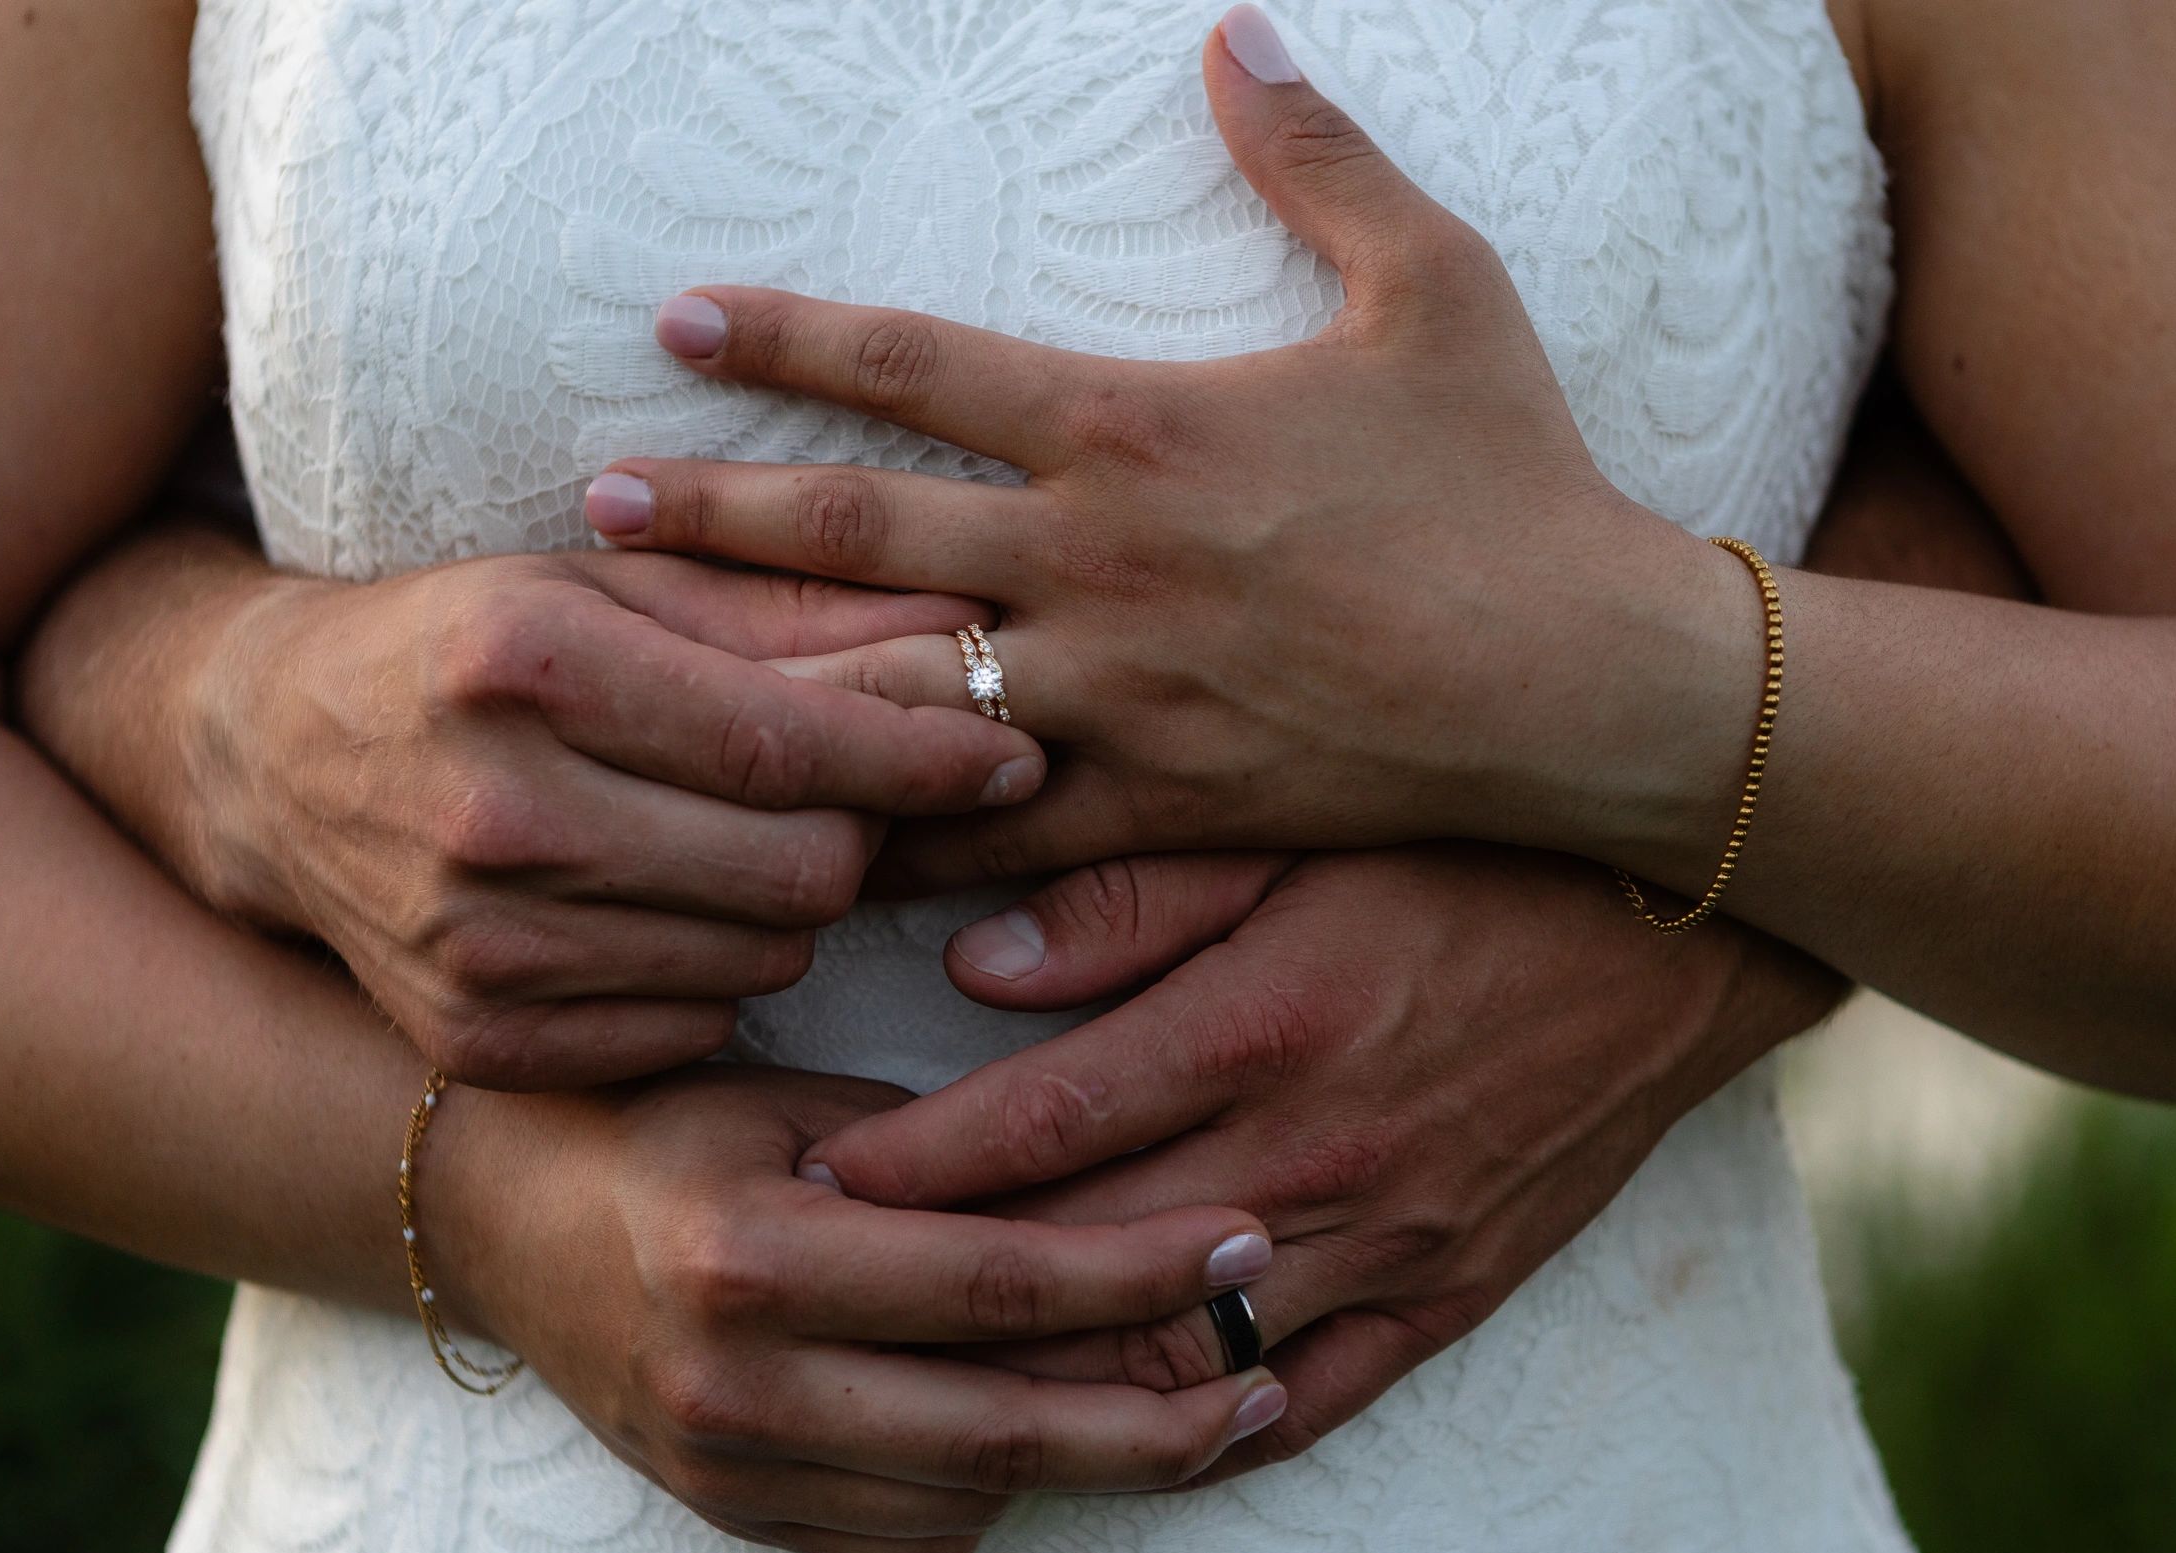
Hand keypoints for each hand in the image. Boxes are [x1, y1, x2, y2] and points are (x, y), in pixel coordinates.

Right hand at [194, 550, 1045, 1087]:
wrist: (270, 759)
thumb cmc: (477, 643)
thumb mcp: (615, 581)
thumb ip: (792, 604)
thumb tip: (975, 616)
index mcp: (528, 664)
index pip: (789, 743)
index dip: (925, 758)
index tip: (1015, 755)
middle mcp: (494, 813)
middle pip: (795, 871)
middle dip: (861, 836)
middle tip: (858, 799)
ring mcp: (477, 946)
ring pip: (761, 962)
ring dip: (790, 907)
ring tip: (750, 843)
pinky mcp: (479, 1039)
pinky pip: (694, 1030)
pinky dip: (717, 977)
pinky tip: (676, 912)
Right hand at [433, 1067, 1286, 1552]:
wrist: (501, 1215)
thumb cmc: (666, 1122)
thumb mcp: (798, 1097)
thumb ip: (943, 1153)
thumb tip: (1118, 1192)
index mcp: (754, 1252)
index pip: (996, 1280)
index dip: (1140, 1267)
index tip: (1248, 1239)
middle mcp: (737, 1380)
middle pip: (1004, 1429)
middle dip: (1164, 1411)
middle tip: (1270, 1374)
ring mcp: (728, 1466)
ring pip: (969, 1497)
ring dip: (1091, 1457)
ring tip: (1193, 1404)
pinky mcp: (730, 1514)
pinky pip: (906, 1540)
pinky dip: (996, 1496)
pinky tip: (1055, 1436)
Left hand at [584, 6, 1751, 889]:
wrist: (1586, 680)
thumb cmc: (1515, 480)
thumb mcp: (1437, 284)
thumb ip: (1318, 157)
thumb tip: (1238, 24)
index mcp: (1138, 426)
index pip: (916, 362)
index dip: (783, 330)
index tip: (672, 317)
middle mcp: (1095, 563)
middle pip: (857, 529)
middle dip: (714, 512)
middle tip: (590, 506)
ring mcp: (1113, 696)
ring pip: (892, 690)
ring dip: (761, 676)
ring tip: (651, 680)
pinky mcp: (1155, 805)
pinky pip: (993, 832)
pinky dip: (895, 836)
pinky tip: (806, 847)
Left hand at [794, 846, 1841, 1482]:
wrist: (1689, 926)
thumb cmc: (1481, 847)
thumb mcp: (1305, 826)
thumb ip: (1136, 895)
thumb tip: (975, 964)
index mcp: (1260, 1026)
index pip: (1037, 1124)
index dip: (905, 1161)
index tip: (798, 1176)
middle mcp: (1312, 1156)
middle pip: (1081, 1257)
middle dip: (940, 1282)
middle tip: (827, 1290)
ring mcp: (1386, 1239)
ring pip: (1180, 1350)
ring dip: (1052, 1373)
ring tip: (937, 1372)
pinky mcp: (1453, 1288)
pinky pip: (1314, 1395)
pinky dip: (1213, 1427)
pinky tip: (1136, 1431)